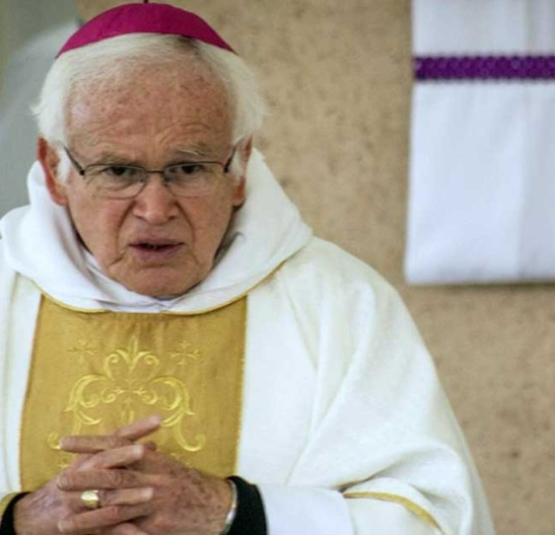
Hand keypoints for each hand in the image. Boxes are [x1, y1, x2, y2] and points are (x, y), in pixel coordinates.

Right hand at [14, 416, 161, 534]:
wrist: (36, 514)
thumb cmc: (74, 481)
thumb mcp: (93, 461)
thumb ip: (123, 453)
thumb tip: (153, 445)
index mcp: (90, 456)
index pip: (115, 437)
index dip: (136, 428)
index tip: (159, 419)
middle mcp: (82, 473)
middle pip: (104, 461)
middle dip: (124, 455)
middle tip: (145, 451)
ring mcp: (77, 500)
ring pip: (104, 496)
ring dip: (127, 496)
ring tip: (150, 494)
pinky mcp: (76, 524)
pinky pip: (102, 529)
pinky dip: (123, 533)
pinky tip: (141, 535)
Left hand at [59, 435, 231, 534]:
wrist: (217, 505)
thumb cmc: (188, 484)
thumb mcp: (167, 465)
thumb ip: (146, 458)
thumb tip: (128, 448)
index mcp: (153, 458)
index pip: (117, 445)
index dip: (90, 444)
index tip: (65, 443)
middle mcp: (153, 477)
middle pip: (114, 476)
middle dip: (85, 478)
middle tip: (60, 480)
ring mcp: (155, 502)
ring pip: (116, 506)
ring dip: (88, 514)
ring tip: (63, 520)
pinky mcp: (157, 525)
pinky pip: (127, 529)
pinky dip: (107, 533)